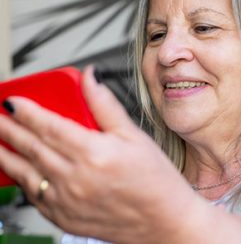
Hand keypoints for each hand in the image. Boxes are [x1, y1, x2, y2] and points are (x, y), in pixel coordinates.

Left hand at [0, 66, 196, 243]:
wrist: (165, 221)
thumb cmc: (154, 180)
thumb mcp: (134, 135)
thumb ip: (106, 104)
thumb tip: (90, 79)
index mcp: (94, 154)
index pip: (50, 126)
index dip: (28, 111)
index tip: (14, 101)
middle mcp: (76, 179)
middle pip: (32, 148)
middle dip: (9, 130)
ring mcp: (67, 202)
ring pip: (26, 173)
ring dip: (7, 155)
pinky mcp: (66, 218)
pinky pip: (34, 197)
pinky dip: (22, 180)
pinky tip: (18, 171)